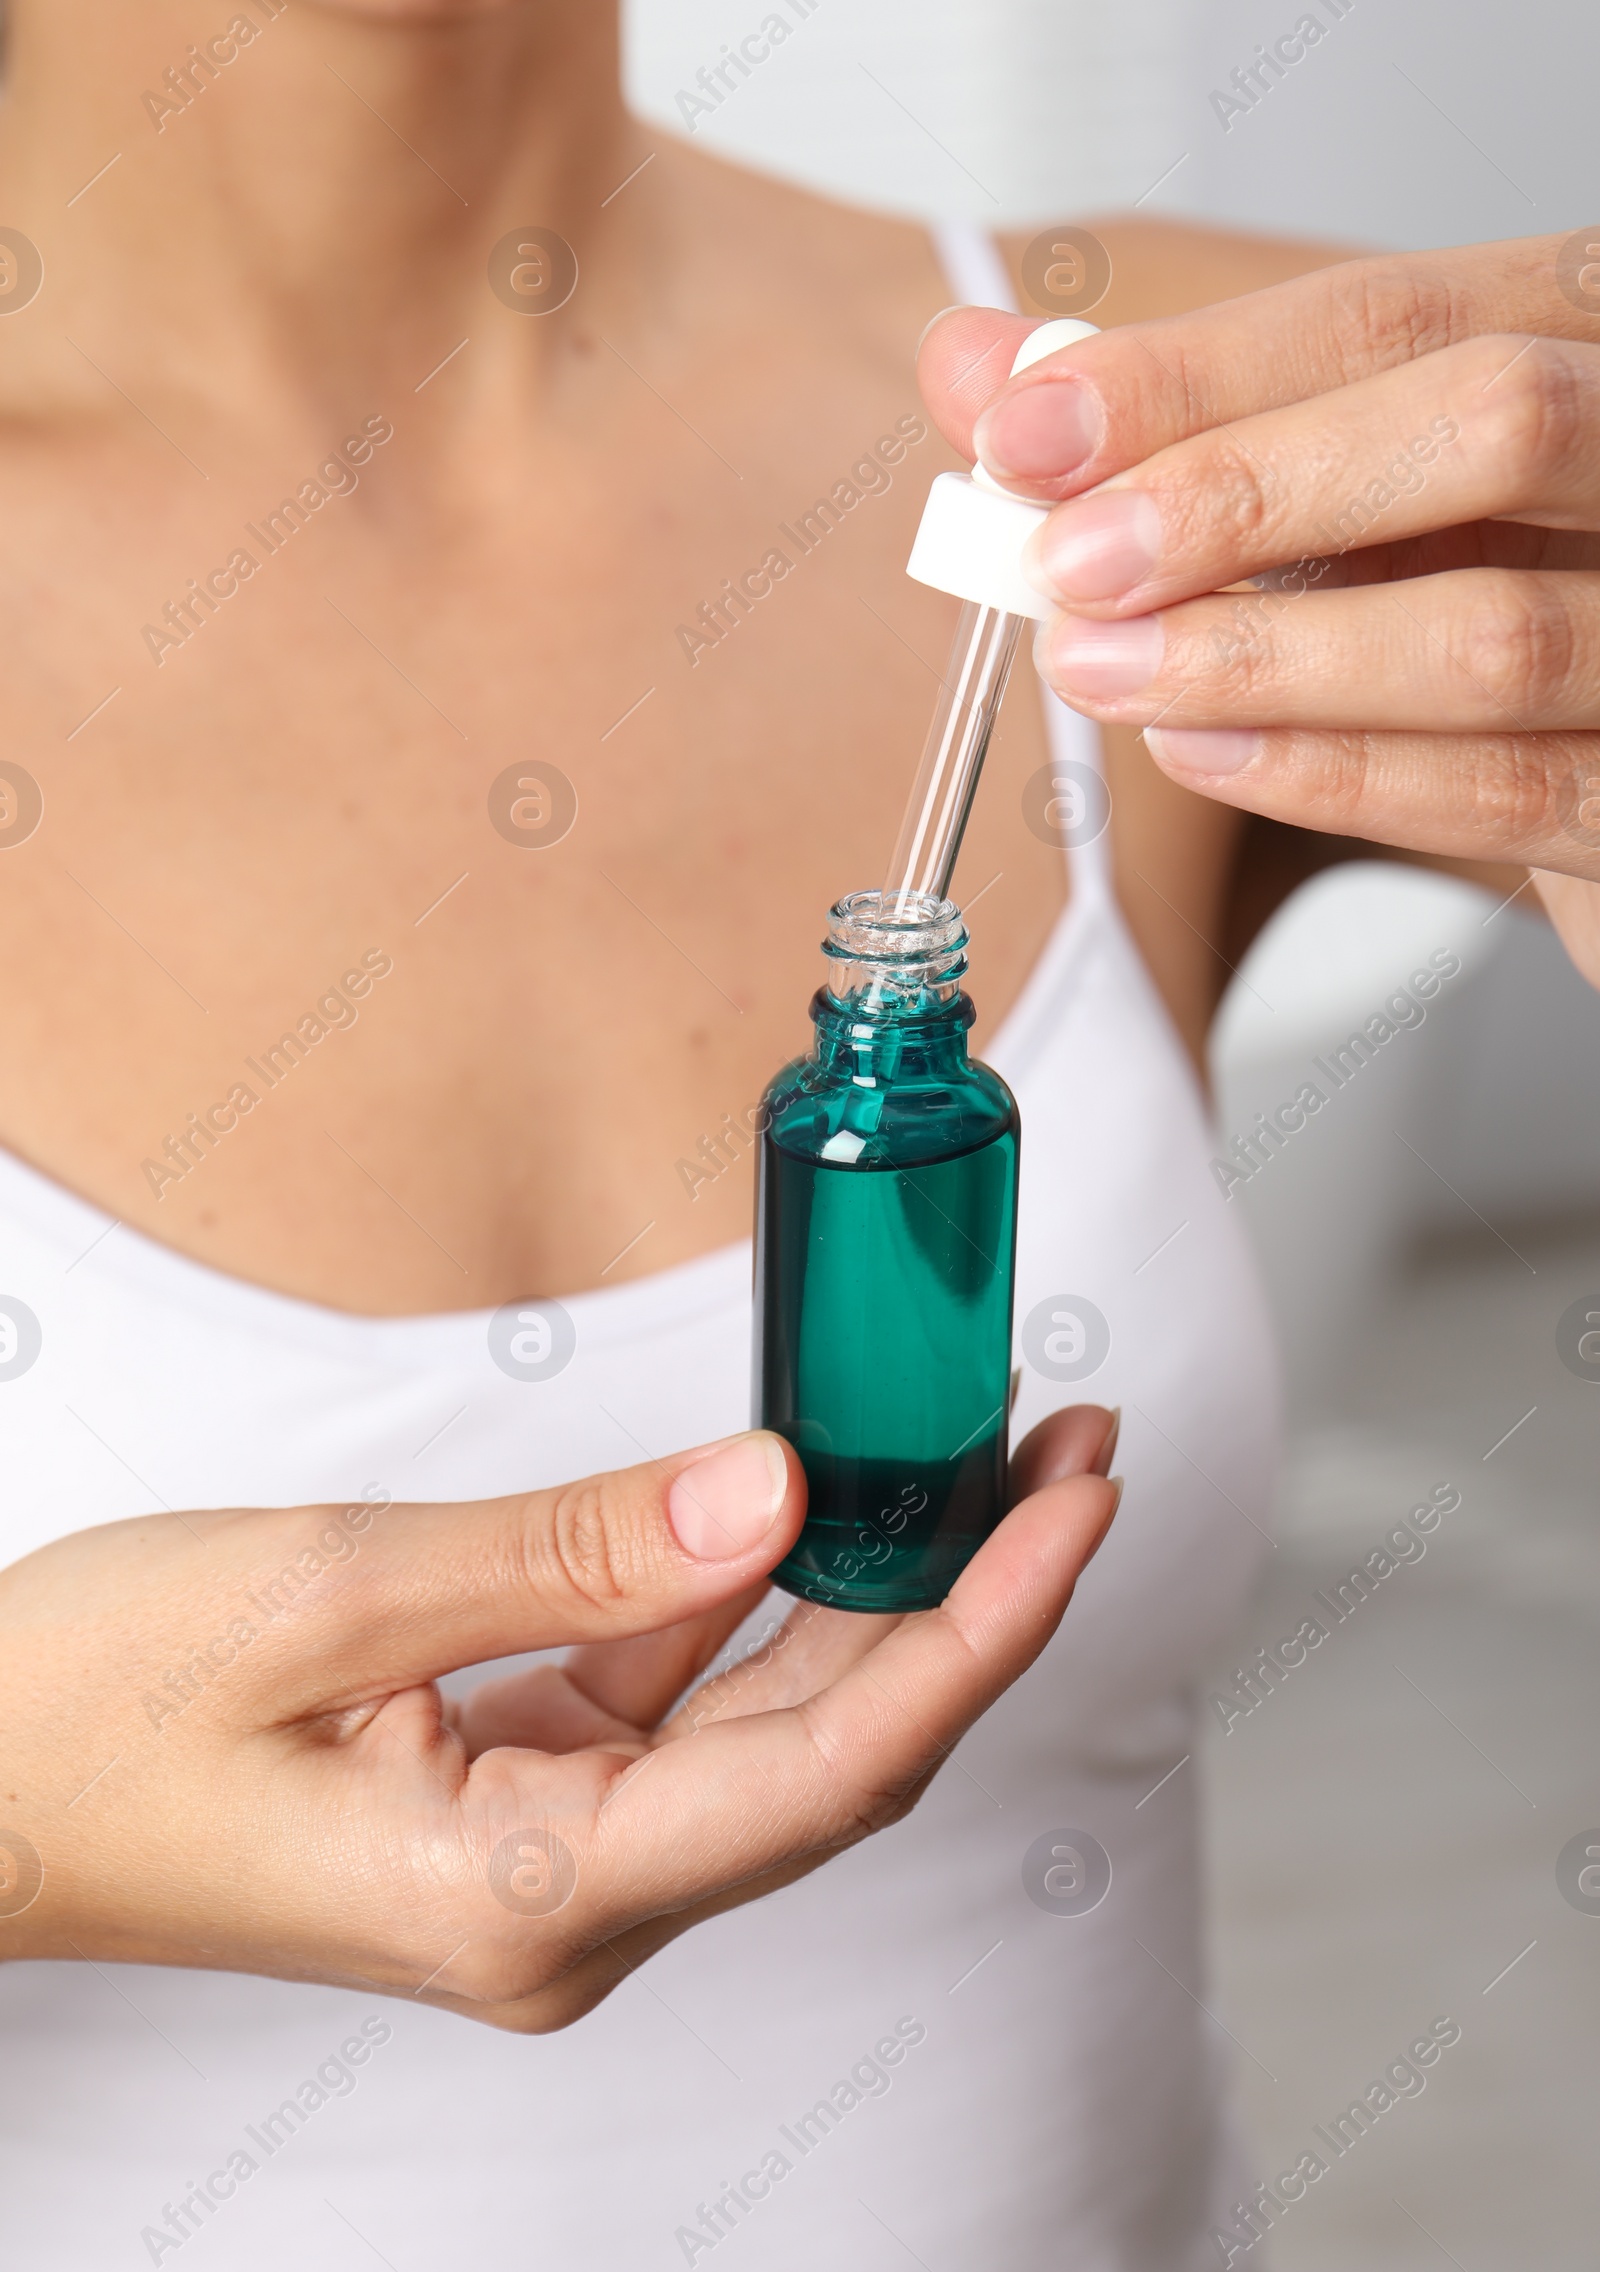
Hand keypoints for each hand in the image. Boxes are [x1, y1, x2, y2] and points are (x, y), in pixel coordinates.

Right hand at [0, 1411, 1117, 2029]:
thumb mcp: (323, 1599)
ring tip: (982, 1454)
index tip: (1073, 1507)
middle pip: (832, 1751)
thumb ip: (568, 1553)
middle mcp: (571, 1909)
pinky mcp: (524, 1798)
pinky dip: (755, 1594)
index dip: (978, 1631)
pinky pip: (680, 1697)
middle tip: (1067, 1449)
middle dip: (966, 1596)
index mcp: (526, 1898)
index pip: (829, 1770)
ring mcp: (553, 1859)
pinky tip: (815, 1496)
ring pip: (771, 1723)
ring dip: (877, 1590)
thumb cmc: (90, 1714)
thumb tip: (778, 1494)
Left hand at [917, 233, 1599, 984]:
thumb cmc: (1495, 584)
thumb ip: (1173, 416)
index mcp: (1589, 332)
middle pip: (1491, 419)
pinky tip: (1202, 752)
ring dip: (1258, 657)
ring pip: (1490, 631)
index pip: (1398, 314)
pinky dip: (1329, 774)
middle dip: (1246, 492)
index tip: (1028, 430)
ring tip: (1102, 670)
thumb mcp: (1350, 475)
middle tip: (1072, 560)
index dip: (1198, 372)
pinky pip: (1499, 789)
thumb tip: (979, 367)